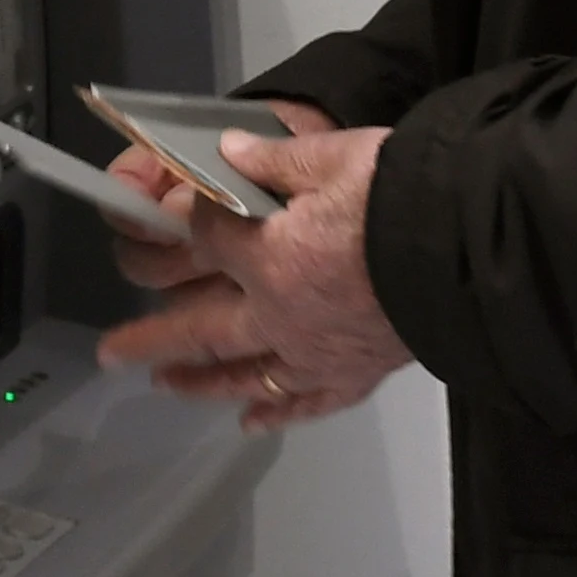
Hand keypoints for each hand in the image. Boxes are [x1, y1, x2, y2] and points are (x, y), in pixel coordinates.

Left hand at [96, 118, 412, 429]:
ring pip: (242, 375)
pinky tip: (252, 422)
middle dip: (150, 337)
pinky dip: (277, 414)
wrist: (467, 248)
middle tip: (110, 353)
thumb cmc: (400, 198)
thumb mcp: (336, 157)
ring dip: (199, 381)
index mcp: (268, 256)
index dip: (193, 219)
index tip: (186, 206)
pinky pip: (305, 402)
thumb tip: (229, 153)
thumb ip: (277, 161)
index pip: (210, 237)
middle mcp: (277, 314)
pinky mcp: (354, 373)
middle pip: (199, 327)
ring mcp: (314, 351)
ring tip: (164, 383)